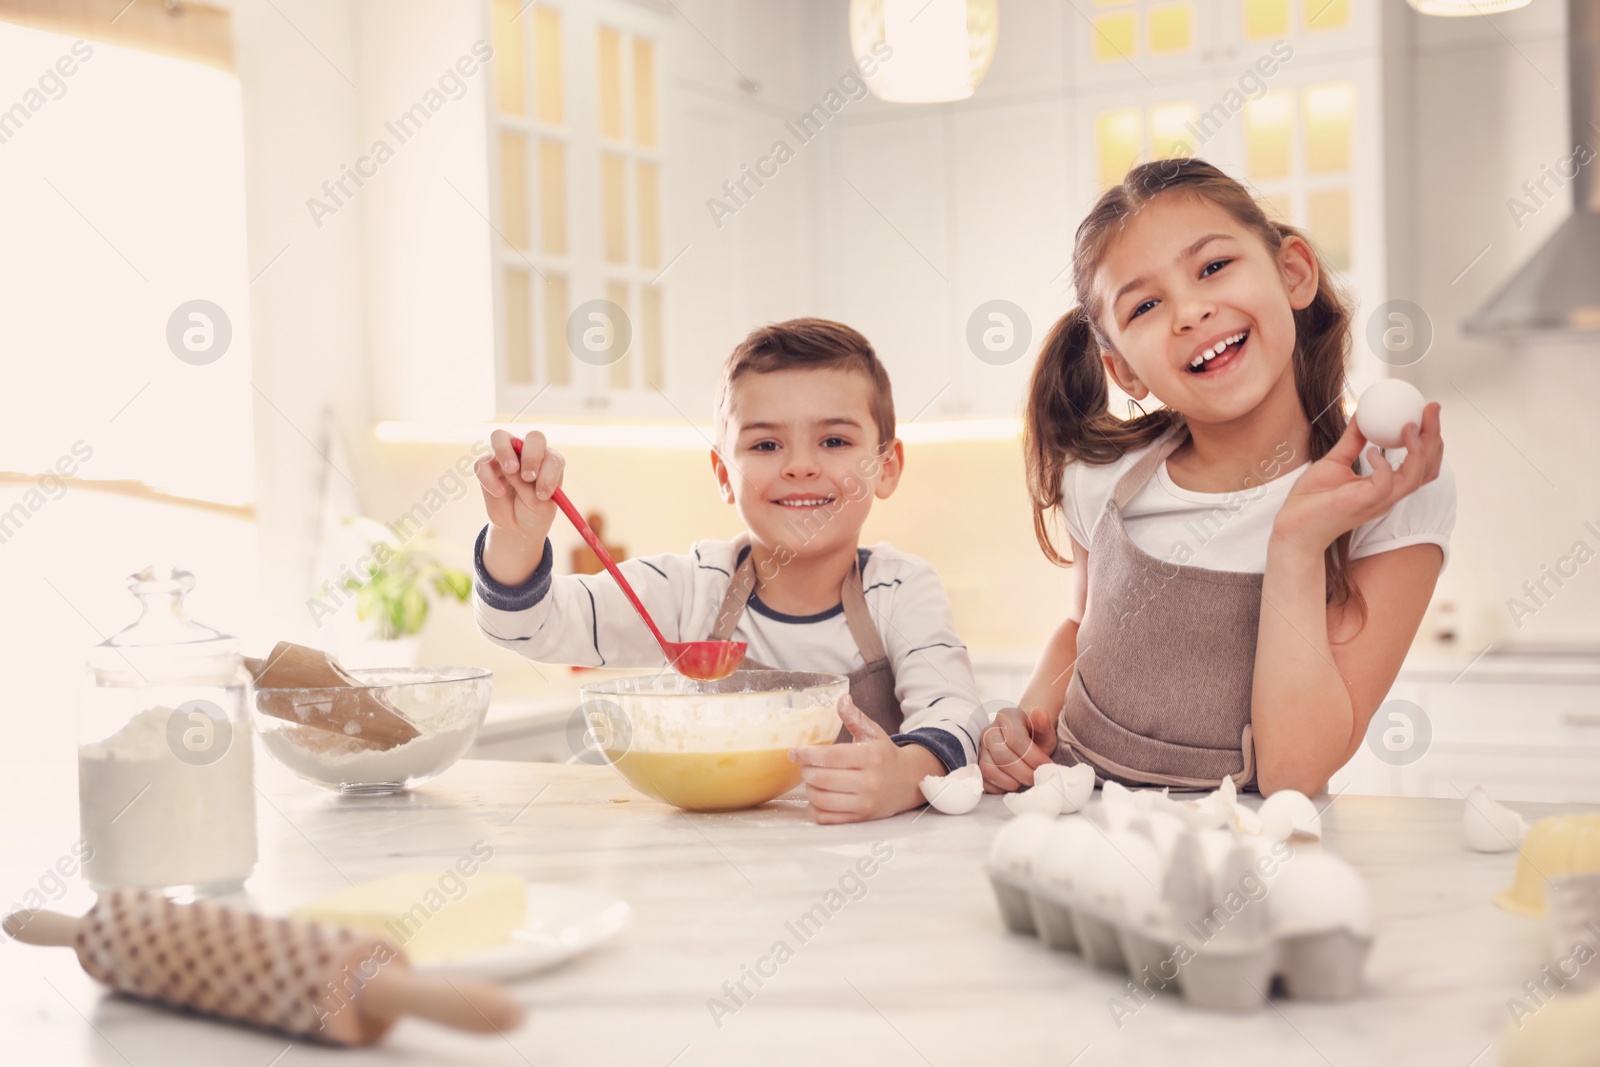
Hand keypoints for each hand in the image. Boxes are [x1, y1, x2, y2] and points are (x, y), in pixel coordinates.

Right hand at [474, 429, 565, 584]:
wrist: (517, 530)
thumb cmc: (537, 515)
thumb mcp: (543, 507)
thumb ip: (535, 488)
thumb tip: (521, 475)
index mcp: (550, 463)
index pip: (551, 455)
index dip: (548, 470)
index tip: (544, 493)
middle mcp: (529, 456)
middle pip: (531, 437)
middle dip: (530, 454)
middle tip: (526, 476)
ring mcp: (506, 459)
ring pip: (501, 437)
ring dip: (505, 452)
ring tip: (511, 474)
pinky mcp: (486, 469)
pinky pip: (482, 462)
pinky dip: (488, 474)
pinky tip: (497, 490)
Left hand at [790, 696, 940, 823]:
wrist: (908, 782)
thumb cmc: (884, 755)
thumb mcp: (873, 733)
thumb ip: (855, 717)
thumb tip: (841, 698)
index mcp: (871, 757)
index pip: (832, 757)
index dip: (808, 754)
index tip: (794, 752)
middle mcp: (869, 783)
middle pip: (823, 779)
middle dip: (806, 771)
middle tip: (804, 765)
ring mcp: (864, 804)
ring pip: (822, 800)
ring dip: (809, 789)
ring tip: (812, 779)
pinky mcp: (860, 819)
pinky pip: (827, 818)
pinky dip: (815, 807)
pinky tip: (817, 795)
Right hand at [978, 707, 1057, 792]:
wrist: (1023, 742)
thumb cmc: (1035, 736)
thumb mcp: (1044, 730)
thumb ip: (1043, 723)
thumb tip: (1040, 713)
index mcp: (1006, 717)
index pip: (1015, 739)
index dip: (1033, 757)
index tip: (1046, 766)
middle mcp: (989, 731)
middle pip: (1002, 756)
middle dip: (1024, 772)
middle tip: (1037, 778)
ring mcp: (980, 748)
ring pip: (990, 769)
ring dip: (1011, 782)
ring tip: (1025, 781)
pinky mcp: (977, 763)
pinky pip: (984, 780)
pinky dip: (1000, 787)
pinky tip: (1014, 784)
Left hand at [1272, 403, 1442, 554]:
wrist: (1293, 525)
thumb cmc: (1312, 499)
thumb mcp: (1335, 461)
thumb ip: (1352, 440)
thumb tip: (1362, 415)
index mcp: (1385, 485)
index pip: (1421, 464)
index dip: (1430, 437)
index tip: (1427, 410)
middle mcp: (1388, 494)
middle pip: (1427, 468)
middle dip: (1434, 436)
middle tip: (1430, 409)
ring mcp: (1377, 501)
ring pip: (1415, 477)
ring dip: (1419, 449)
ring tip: (1409, 425)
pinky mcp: (1362, 503)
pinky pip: (1384, 483)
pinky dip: (1384, 464)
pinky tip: (1372, 450)